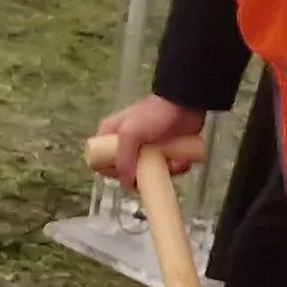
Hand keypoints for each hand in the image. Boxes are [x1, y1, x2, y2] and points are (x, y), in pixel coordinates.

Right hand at [88, 93, 203, 182]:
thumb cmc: (154, 115)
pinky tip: (181, 159)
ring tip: (171, 160)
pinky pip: (168, 169)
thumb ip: (123, 158)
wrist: (185, 104)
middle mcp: (127, 144)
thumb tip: (126, 182)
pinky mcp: (166, 153)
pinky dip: (176, 167)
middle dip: (142, 174)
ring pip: (150, 173)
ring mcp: (148, 150)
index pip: (101, 162)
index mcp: (111, 135)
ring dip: (163, 171)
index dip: (111, 171)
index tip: (126, 174)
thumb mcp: (131, 133)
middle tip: (152, 166)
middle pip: (127, 172)